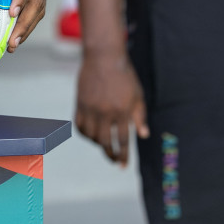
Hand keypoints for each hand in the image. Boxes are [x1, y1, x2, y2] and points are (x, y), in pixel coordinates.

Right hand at [75, 49, 147, 166]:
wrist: (103, 56)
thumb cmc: (124, 75)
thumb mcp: (137, 95)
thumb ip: (140, 116)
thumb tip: (143, 135)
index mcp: (123, 111)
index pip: (123, 141)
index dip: (124, 156)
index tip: (123, 166)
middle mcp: (106, 112)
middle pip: (106, 142)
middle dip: (111, 154)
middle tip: (114, 160)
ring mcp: (91, 108)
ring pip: (91, 136)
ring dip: (98, 144)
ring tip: (104, 146)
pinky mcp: (80, 103)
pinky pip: (79, 125)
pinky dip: (85, 134)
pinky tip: (91, 135)